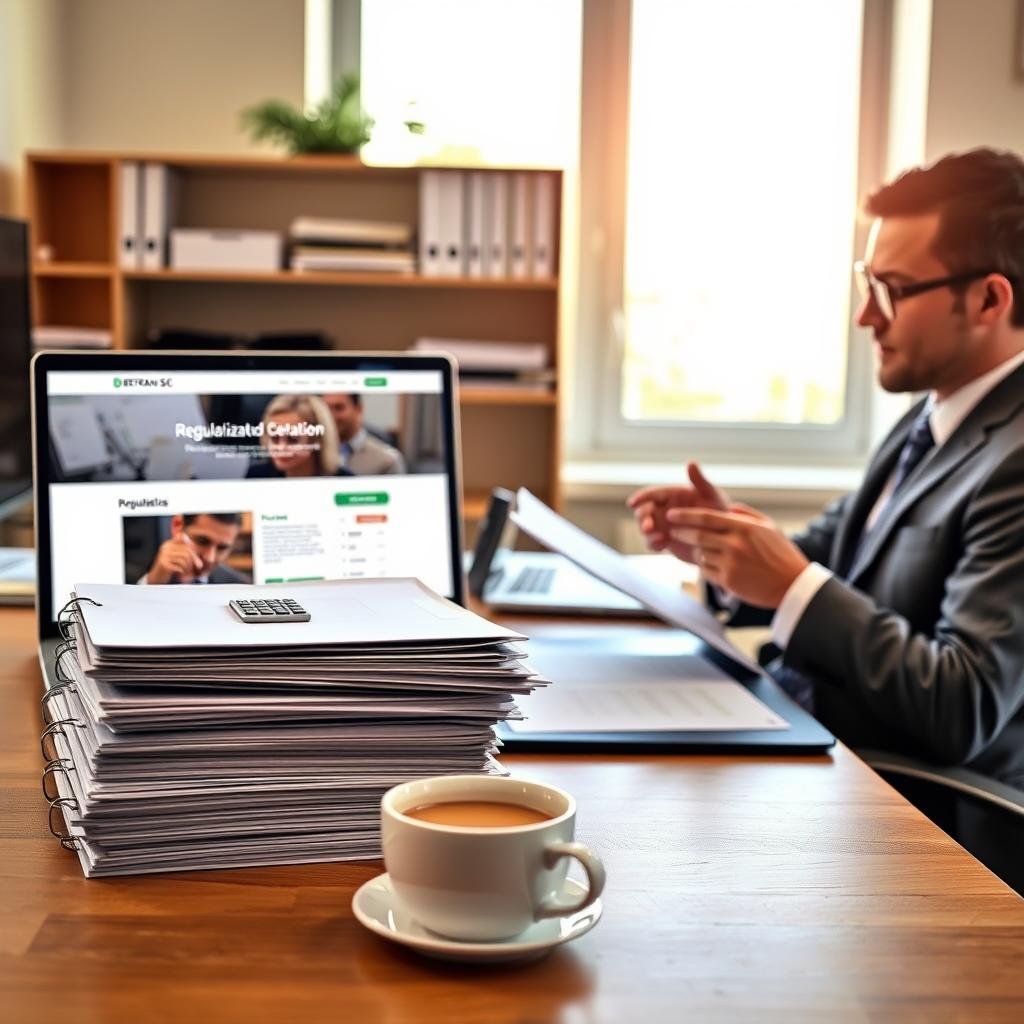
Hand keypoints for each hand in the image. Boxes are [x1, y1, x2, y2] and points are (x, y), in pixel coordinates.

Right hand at [145, 525, 202, 583]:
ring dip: (190, 566)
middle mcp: (165, 548)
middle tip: (199, 566)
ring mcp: (164, 555)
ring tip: (189, 571)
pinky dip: (184, 571)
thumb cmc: (169, 567)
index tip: (195, 552)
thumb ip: (184, 551)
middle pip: (186, 550)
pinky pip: (180, 566)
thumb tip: (194, 545)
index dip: (191, 543)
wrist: (156, 577)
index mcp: (168, 544)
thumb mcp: (175, 557)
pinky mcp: (164, 564)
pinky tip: (183, 574)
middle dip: (195, 558)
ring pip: (185, 558)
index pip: (182, 536)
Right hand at [626, 462, 729, 563]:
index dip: (641, 497)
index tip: (633, 503)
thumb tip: (691, 463)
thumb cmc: (719, 511)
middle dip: (642, 518)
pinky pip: (652, 543)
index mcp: (672, 495)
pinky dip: (653, 543)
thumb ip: (699, 481)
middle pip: (643, 511)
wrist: (724, 536)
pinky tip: (662, 544)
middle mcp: (664, 509)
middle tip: (648, 526)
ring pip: (645, 528)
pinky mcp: (664, 541)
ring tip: (657, 537)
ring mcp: (663, 526)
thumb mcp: (712, 495)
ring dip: (646, 532)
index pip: (651, 494)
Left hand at [666, 507, 809, 607]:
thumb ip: (745, 514)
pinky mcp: (729, 581)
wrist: (792, 584)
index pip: (706, 517)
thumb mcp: (768, 526)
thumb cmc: (781, 553)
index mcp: (744, 527)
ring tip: (701, 550)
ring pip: (701, 554)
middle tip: (673, 531)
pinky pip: (706, 571)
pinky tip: (713, 565)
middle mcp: (735, 544)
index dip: (685, 515)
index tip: (671, 514)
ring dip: (697, 551)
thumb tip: (726, 506)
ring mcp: (731, 564)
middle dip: (681, 533)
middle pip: (697, 536)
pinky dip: (705, 567)